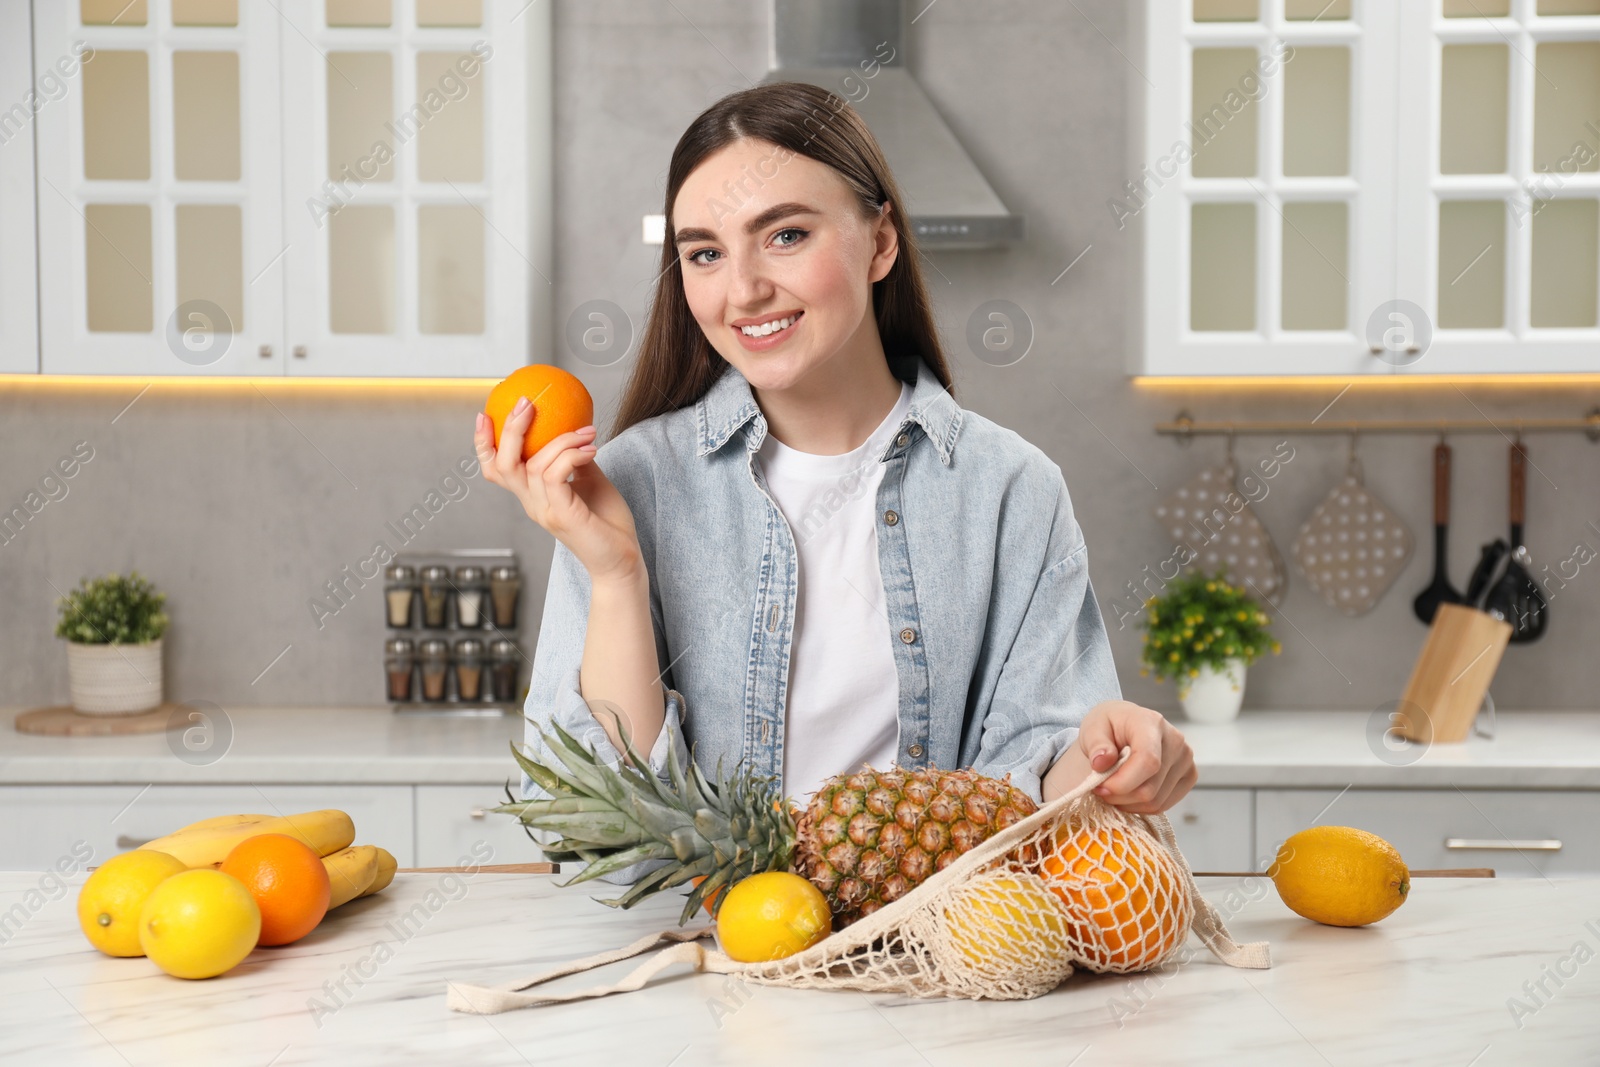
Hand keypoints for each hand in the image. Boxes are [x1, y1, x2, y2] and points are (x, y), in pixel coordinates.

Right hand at [473, 401, 643, 583]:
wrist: (622, 560)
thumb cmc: (608, 522)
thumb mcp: (590, 480)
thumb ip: (576, 458)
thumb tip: (574, 429)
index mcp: (532, 496)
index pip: (496, 470)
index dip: (483, 443)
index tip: (485, 414)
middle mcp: (531, 504)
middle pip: (502, 465)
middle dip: (509, 430)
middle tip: (526, 403)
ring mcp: (544, 511)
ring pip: (534, 465)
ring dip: (562, 440)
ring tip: (588, 432)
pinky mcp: (561, 515)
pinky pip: (555, 475)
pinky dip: (571, 455)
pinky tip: (591, 448)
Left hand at [1069, 700, 1195, 813]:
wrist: (1124, 724)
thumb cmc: (1109, 726)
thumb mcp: (1092, 728)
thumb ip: (1095, 744)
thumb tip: (1101, 762)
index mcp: (1151, 722)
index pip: (1147, 761)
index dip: (1122, 782)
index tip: (1099, 787)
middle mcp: (1175, 740)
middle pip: (1150, 788)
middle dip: (1119, 795)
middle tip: (1100, 788)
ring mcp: (1186, 759)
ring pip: (1156, 801)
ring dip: (1127, 803)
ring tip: (1113, 788)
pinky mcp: (1189, 776)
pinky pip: (1164, 805)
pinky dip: (1140, 806)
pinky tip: (1128, 792)